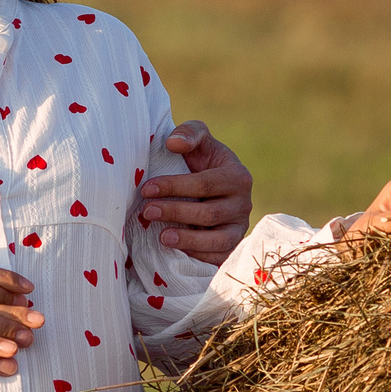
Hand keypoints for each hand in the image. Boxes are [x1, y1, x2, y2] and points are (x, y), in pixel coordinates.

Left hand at [138, 120, 255, 264]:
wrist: (213, 189)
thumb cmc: (202, 162)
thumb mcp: (199, 142)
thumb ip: (190, 133)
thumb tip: (173, 142)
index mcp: (237, 176)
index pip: (205, 183)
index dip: (174, 187)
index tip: (146, 189)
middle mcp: (243, 204)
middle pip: (209, 213)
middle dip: (175, 212)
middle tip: (147, 212)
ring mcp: (240, 228)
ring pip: (218, 240)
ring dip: (189, 240)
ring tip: (162, 237)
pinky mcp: (233, 247)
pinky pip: (221, 257)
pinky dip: (201, 256)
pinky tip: (177, 252)